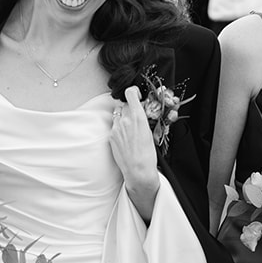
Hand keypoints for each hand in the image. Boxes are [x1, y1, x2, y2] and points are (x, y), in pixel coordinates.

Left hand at [110, 86, 159, 218]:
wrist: (138, 170)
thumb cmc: (148, 154)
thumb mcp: (150, 132)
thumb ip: (142, 118)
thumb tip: (139, 112)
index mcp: (138, 117)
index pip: (130, 93)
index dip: (133, 92)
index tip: (136, 94)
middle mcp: (125, 120)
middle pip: (124, 104)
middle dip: (129, 108)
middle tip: (135, 116)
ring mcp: (116, 128)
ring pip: (118, 115)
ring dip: (123, 117)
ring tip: (130, 129)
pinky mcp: (111, 136)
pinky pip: (114, 126)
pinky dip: (119, 128)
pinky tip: (126, 138)